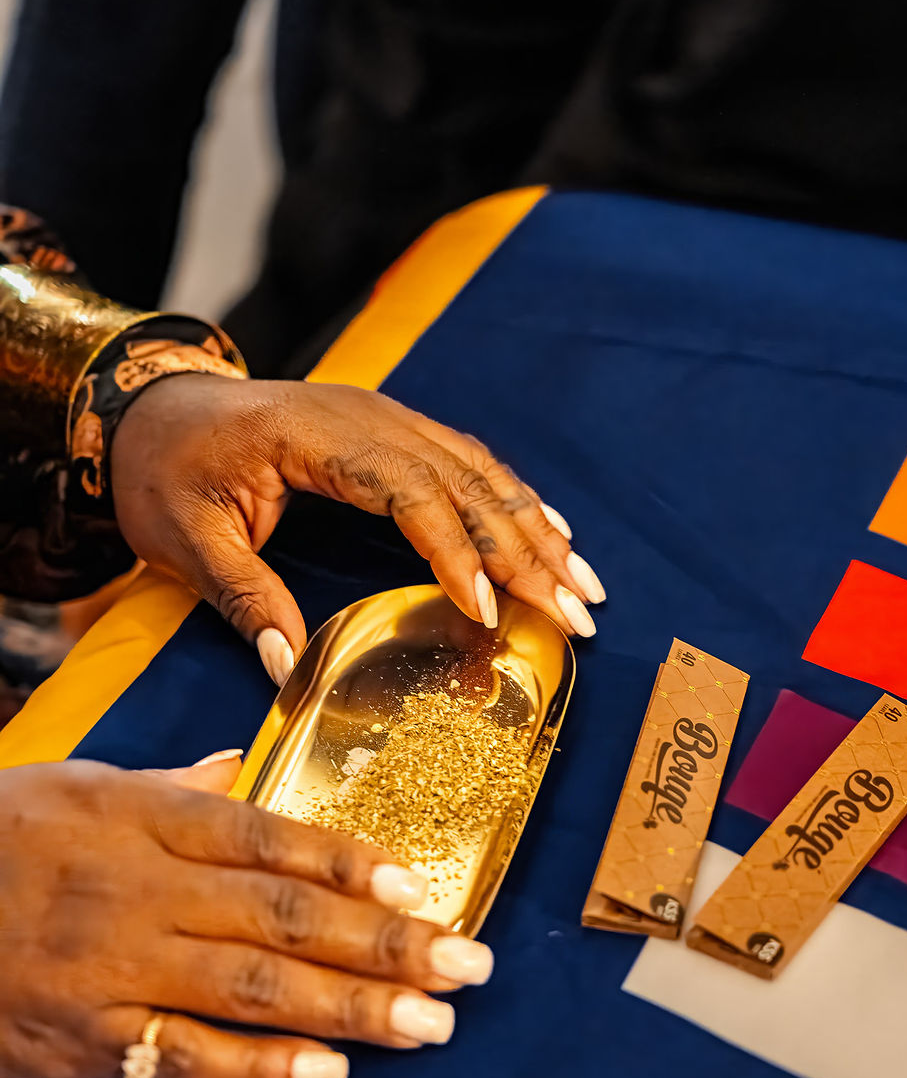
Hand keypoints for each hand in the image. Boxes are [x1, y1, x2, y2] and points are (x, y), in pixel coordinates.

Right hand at [0, 757, 493, 1077]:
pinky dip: (259, 1069)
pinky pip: (182, 1057)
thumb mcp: (85, 784)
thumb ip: (176, 784)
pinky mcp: (87, 1037)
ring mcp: (115, 966)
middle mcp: (142, 889)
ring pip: (253, 988)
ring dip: (352, 1008)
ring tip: (430, 1023)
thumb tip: (245, 765)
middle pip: (283, 916)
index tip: (418, 883)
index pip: (267, 836)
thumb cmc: (2, 835)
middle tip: (466, 965)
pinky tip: (326, 1073)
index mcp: (146, 818)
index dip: (348, 861)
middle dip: (384, 944)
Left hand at [110, 376, 603, 682]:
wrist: (152, 407)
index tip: (490, 609)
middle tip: (576, 610)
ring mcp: (383, 417)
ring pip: (478, 470)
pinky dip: (511, 500)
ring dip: (534, 527)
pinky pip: (465, 461)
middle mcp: (365, 417)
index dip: (455, 550)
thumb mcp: (185, 539)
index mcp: (315, 435)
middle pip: (464, 481)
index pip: (407, 491)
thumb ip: (241, 597)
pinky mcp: (389, 429)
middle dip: (525, 549)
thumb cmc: (166, 470)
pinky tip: (548, 531)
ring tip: (583, 582)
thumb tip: (288, 669)